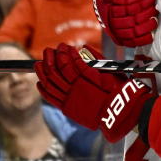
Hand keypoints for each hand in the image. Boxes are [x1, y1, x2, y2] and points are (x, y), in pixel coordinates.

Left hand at [35, 44, 152, 142]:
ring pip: (49, 82)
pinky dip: (43, 88)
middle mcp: (75, 88)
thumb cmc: (119, 91)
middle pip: (55, 70)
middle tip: (50, 50)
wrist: (120, 114)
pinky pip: (50, 97)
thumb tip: (84, 49)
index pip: (68, 62)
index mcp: (86, 78)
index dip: (64, 53)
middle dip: (51, 57)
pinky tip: (41, 81)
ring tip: (40, 62)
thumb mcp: (111, 71)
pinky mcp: (67, 108)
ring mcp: (69, 99)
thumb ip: (96, 58)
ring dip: (43, 71)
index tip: (64, 46)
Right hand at [93, 0, 158, 46]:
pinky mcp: (120, 38)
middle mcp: (110, 17)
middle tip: (153, 6)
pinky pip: (132, 42)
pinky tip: (151, 33)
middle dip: (146, 12)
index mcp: (110, 1)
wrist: (112, 1)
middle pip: (131, 18)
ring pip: (132, 30)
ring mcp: (115, 29)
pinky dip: (143, 38)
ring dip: (147, 25)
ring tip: (154, 17)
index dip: (140, 0)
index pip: (126, 3)